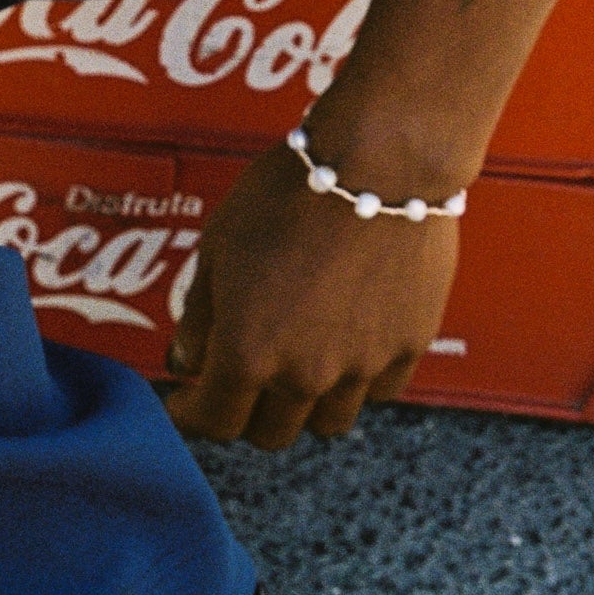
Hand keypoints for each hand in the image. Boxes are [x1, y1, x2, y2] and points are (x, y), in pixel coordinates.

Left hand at [164, 142, 459, 449]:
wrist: (379, 160)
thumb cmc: (286, 193)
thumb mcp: (217, 248)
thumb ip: (199, 316)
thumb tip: (188, 362)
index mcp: (246, 353)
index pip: (213, 421)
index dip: (190, 415)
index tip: (184, 403)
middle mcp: (304, 374)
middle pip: (270, 433)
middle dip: (244, 414)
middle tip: (238, 382)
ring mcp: (362, 366)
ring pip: (328, 422)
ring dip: (304, 406)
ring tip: (296, 365)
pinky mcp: (409, 347)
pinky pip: (379, 390)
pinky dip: (358, 381)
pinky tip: (346, 346)